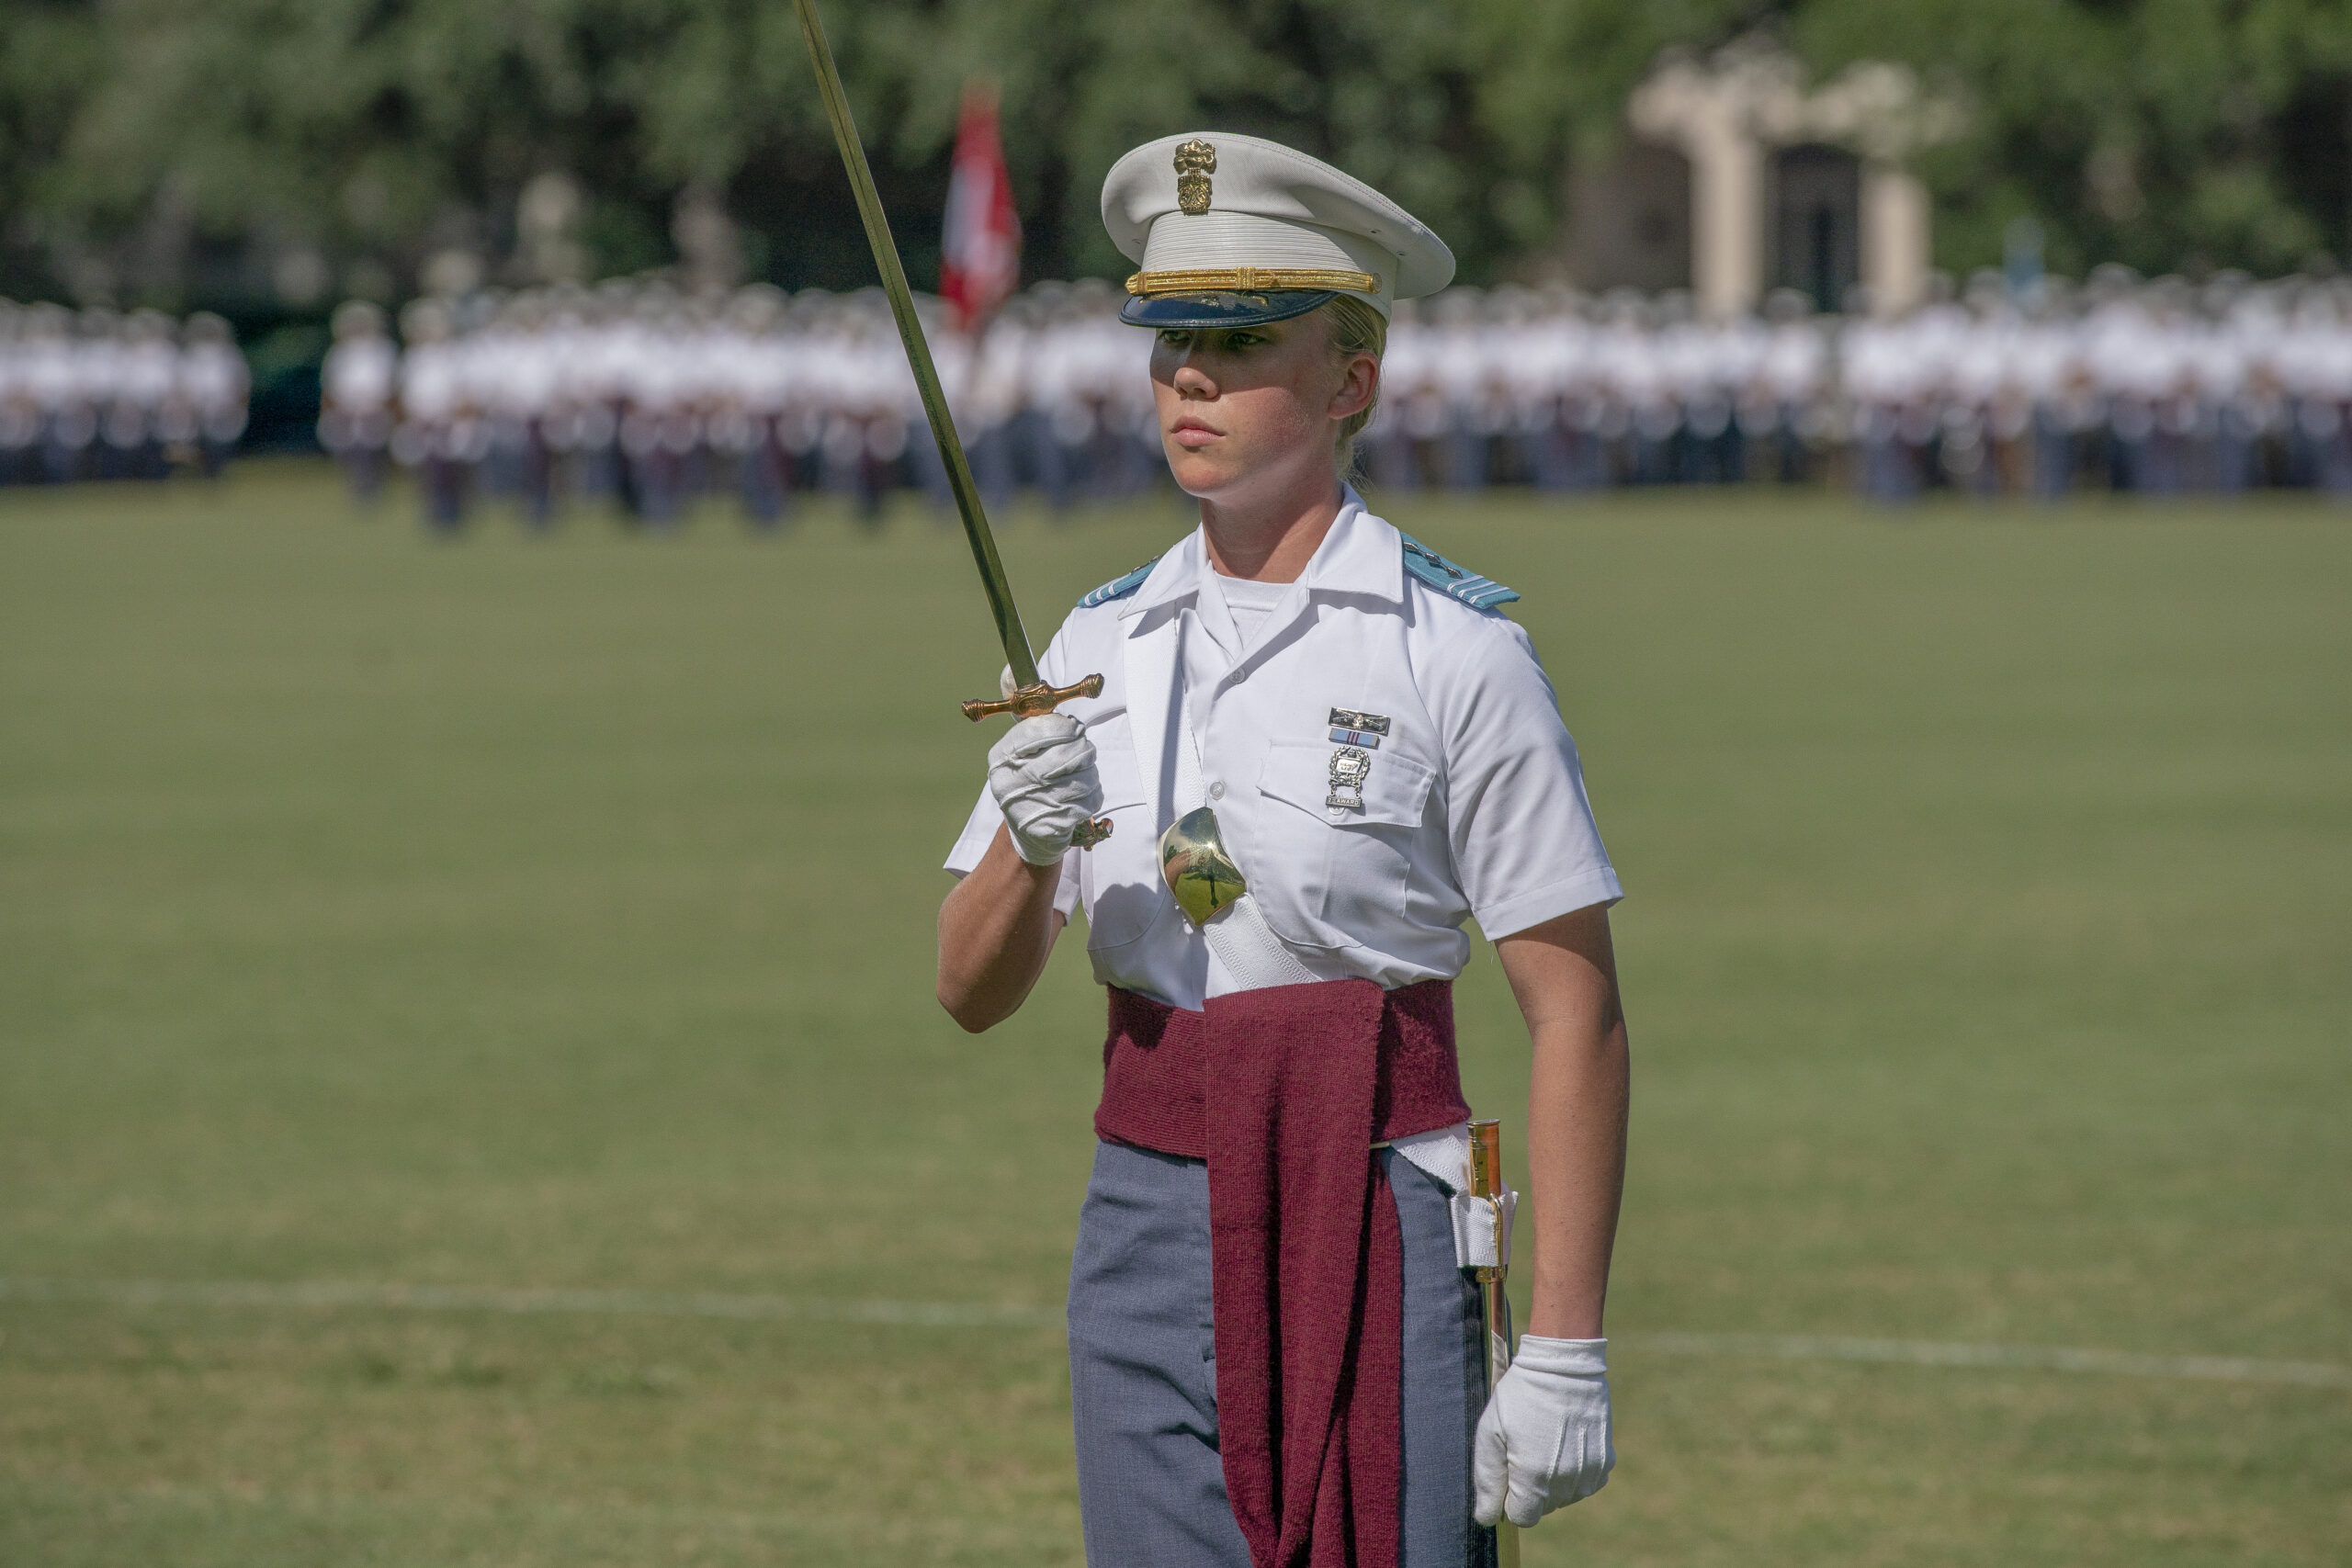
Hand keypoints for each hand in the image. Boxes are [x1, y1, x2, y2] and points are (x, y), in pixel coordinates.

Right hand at [987, 713, 1101, 865]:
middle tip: (1086, 751)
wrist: (1028, 830)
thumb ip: (1040, 732)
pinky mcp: (1051, 825)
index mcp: (1001, 757)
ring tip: (1083, 775)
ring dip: (1091, 773)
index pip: (1038, 730)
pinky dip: (1093, 795)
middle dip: (1084, 750)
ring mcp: (1030, 806)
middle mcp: (1010, 781)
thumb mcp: (1022, 754)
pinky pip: (1089, 800)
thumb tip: (1071, 721)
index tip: (1075, 729)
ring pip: (1083, 777)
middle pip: (1066, 754)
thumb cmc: (1030, 782)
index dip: (1065, 727)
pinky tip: (1082, 796)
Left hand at [1473, 1335, 1613, 1528]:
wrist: (1562, 1365)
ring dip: (1552, 1480)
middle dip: (1529, 1487)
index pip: (1521, 1517)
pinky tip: (1565, 1442)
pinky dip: (1573, 1471)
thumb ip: (1488, 1481)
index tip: (1508, 1469)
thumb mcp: (1490, 1434)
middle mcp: (1566, 1484)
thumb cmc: (1519, 1397)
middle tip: (1525, 1446)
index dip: (1510, 1497)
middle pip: (1542, 1507)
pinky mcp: (1605, 1462)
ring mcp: (1589, 1474)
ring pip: (1564, 1497)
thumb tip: (1487, 1520)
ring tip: (1545, 1439)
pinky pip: (1584, 1483)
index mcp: (1534, 1479)